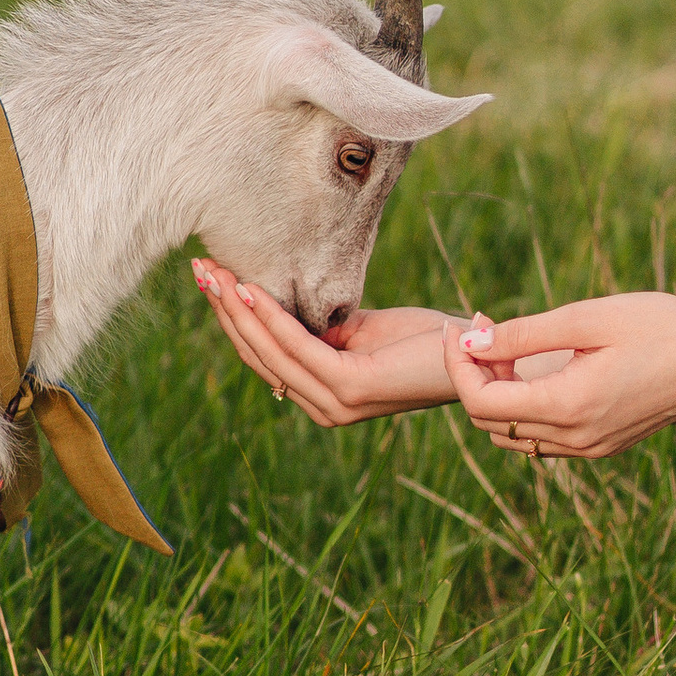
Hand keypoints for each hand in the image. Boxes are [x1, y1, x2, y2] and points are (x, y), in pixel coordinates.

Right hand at [192, 265, 461, 425]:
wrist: (474, 355)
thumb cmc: (422, 340)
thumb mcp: (362, 330)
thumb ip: (325, 329)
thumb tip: (285, 305)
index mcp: (323, 395)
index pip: (265, 357)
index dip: (234, 318)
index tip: (211, 277)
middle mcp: (323, 407)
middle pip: (258, 355)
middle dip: (226, 309)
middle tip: (200, 268)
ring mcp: (336, 403)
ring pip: (271, 353)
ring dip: (240, 310)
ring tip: (215, 273)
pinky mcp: (353, 389)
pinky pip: (301, 348)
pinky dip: (273, 318)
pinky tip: (253, 290)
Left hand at [448, 292, 675, 460]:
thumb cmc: (659, 327)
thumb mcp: (585, 318)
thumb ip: (522, 335)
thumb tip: (471, 343)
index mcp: (566, 407)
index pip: (480, 401)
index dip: (458, 364)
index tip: (458, 325)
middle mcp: (574, 439)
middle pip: (490, 420)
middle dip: (474, 375)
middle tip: (485, 326)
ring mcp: (589, 448)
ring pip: (513, 432)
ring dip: (497, 392)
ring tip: (509, 343)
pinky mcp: (602, 445)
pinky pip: (542, 436)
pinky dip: (525, 405)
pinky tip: (538, 366)